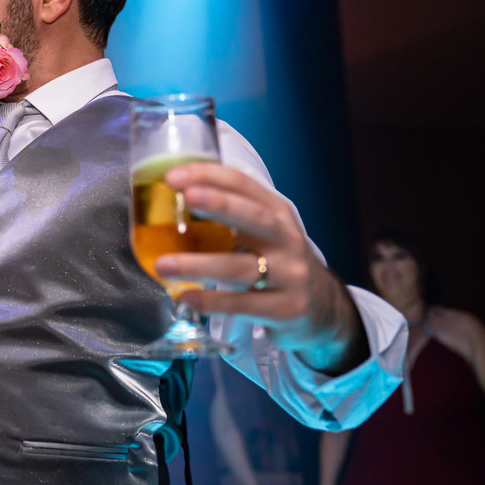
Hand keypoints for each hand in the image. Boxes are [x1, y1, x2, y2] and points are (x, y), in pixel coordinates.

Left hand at [155, 162, 367, 373]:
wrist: (322, 306)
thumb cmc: (277, 260)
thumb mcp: (262, 231)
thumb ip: (228, 216)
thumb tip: (167, 201)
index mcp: (276, 212)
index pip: (244, 185)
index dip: (209, 176)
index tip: (172, 177)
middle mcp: (285, 239)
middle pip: (253, 217)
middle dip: (219, 204)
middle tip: (185, 198)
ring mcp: (289, 275)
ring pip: (241, 267)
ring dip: (198, 265)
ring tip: (162, 265)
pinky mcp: (286, 308)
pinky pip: (243, 304)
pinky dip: (212, 301)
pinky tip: (186, 298)